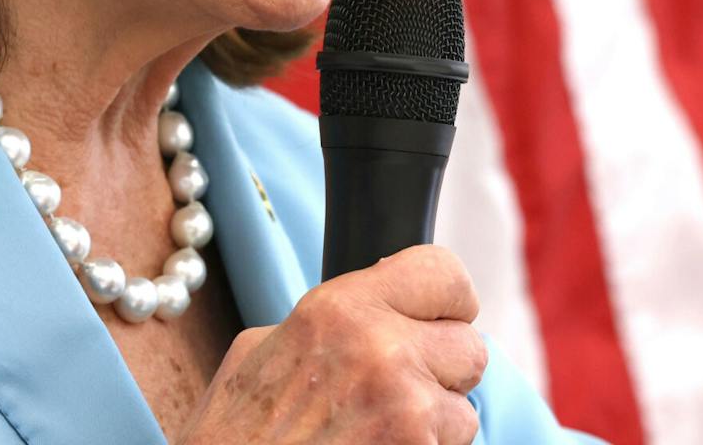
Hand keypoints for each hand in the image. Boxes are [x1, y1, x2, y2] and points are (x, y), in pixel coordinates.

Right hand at [172, 245, 488, 444]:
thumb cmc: (233, 435)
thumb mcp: (263, 350)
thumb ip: (333, 322)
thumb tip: (381, 310)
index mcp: (341, 309)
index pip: (444, 274)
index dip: (448, 301)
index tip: (439, 318)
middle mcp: (382, 350)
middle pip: (469, 346)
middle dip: (441, 371)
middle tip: (398, 390)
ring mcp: (407, 410)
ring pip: (465, 408)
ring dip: (434, 422)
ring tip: (377, 431)